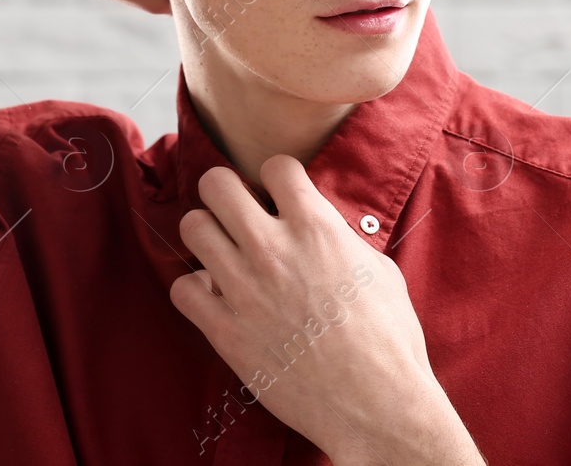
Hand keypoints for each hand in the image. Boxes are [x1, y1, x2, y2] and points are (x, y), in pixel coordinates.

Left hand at [170, 156, 484, 464]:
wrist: (376, 405)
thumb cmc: (388, 341)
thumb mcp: (379, 270)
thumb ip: (340, 239)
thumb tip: (321, 226)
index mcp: (316, 227)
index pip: (275, 165)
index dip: (276, 178)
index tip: (278, 196)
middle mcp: (273, 248)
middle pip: (217, 184)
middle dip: (226, 193)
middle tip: (237, 214)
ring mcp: (243, 288)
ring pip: (192, 227)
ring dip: (208, 237)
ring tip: (224, 254)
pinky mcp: (224, 330)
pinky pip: (181, 288)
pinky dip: (196, 291)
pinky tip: (217, 300)